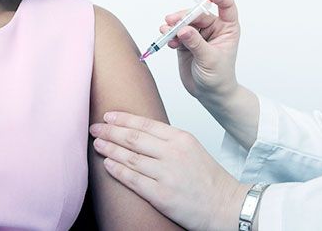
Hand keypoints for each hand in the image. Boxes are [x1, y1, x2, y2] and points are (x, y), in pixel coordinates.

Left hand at [90, 111, 250, 230]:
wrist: (226, 205)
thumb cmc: (210, 180)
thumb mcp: (192, 149)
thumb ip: (169, 141)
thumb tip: (140, 134)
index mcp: (181, 138)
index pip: (146, 124)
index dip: (124, 119)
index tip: (109, 116)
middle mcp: (173, 153)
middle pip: (134, 138)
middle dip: (110, 131)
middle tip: (95, 128)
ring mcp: (167, 174)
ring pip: (130, 157)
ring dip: (110, 149)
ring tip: (97, 144)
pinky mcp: (162, 195)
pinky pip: (133, 180)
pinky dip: (117, 170)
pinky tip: (107, 165)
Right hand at [163, 0, 240, 101]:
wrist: (209, 94)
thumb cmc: (219, 77)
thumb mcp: (210, 60)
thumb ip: (196, 43)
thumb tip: (183, 29)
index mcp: (227, 29)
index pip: (226, 5)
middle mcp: (213, 28)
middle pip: (198, 14)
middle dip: (184, 17)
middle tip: (171, 22)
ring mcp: (199, 35)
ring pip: (184, 22)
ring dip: (174, 26)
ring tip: (166, 31)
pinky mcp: (186, 42)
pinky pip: (176, 33)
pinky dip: (170, 35)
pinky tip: (168, 41)